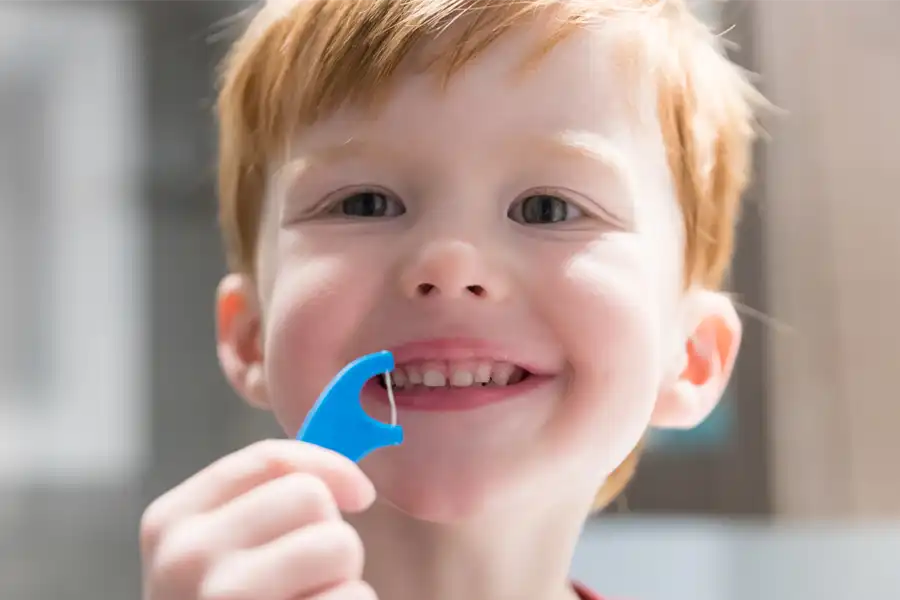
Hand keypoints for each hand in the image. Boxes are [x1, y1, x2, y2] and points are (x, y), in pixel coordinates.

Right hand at [140, 440, 377, 599]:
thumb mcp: (219, 553)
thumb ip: (266, 502)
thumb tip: (352, 477)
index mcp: (172, 522)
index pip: (270, 458)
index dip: (330, 468)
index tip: (359, 495)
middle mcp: (186, 559)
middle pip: (312, 499)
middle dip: (330, 536)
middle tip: (308, 578)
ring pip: (338, 545)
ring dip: (344, 580)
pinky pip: (353, 599)